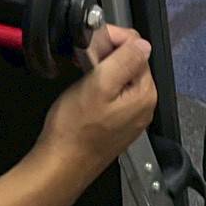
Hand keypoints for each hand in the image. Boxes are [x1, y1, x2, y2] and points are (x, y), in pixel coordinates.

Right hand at [33, 27, 155, 188]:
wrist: (60, 166)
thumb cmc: (76, 127)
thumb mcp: (99, 84)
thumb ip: (124, 60)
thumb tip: (143, 43)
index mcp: (145, 95)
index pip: (137, 49)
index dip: (114, 39)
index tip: (91, 40)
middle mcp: (144, 107)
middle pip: (131, 63)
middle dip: (108, 53)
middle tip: (83, 55)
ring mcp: (131, 117)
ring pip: (121, 77)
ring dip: (102, 67)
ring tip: (81, 68)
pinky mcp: (117, 125)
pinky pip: (114, 94)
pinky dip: (100, 84)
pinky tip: (84, 87)